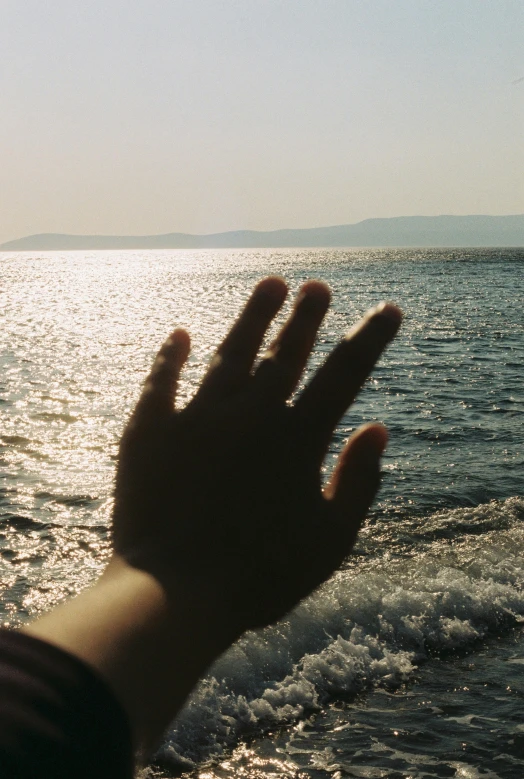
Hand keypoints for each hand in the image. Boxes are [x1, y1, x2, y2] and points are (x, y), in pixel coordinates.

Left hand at [112, 277, 400, 635]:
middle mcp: (251, 415)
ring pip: (231, 353)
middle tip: (317, 286)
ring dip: (253, 317)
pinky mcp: (151, 432)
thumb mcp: (331, 539)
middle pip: (286, 352)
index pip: (345, 373)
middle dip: (306, 316)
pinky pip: (162, 382)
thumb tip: (379, 429)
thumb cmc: (261, 576)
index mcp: (298, 439)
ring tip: (270, 284)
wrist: (176, 594)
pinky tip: (180, 335)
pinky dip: (170, 356)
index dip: (370, 338)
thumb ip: (359, 481)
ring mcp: (198, 418)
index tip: (387, 310)